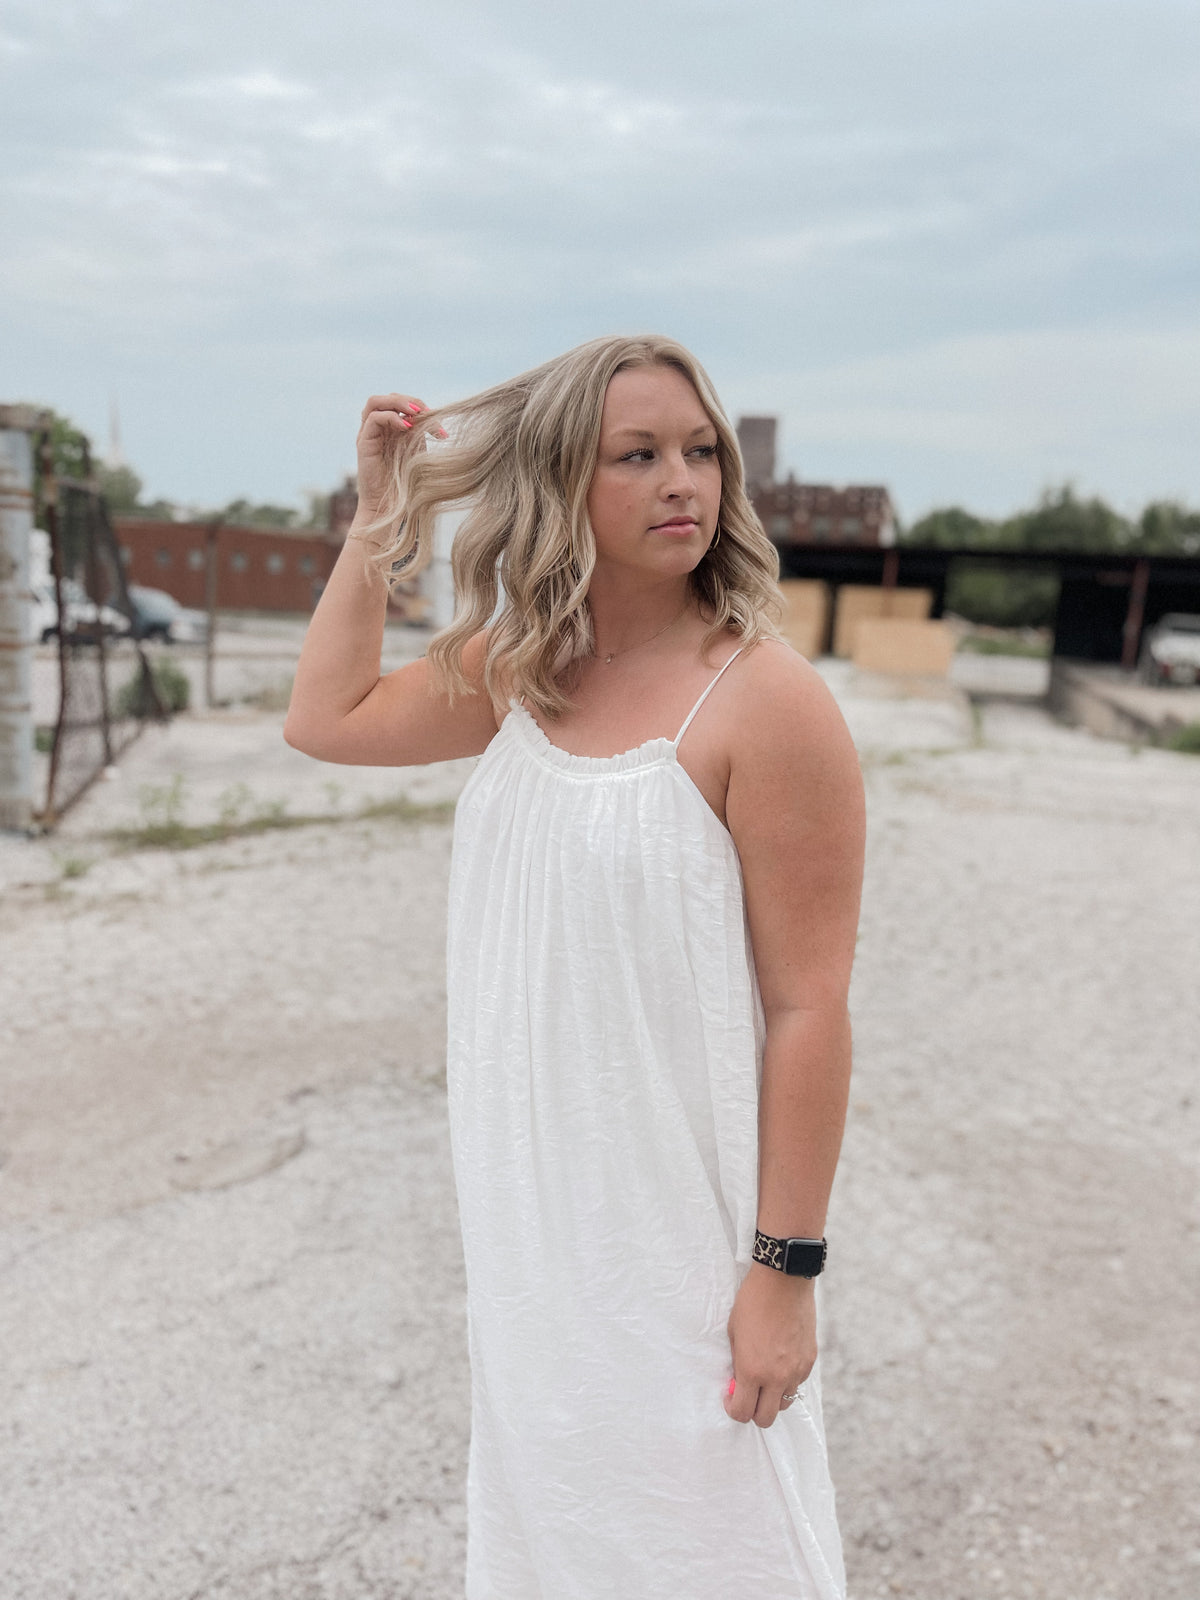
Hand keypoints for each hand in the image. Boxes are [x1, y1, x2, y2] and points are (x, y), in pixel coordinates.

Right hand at [353, 392, 430, 523]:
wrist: (392, 508)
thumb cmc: (407, 485)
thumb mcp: (419, 453)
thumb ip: (422, 433)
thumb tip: (437, 417)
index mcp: (391, 430)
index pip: (401, 404)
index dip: (421, 407)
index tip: (441, 426)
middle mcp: (378, 429)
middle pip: (388, 398)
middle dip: (411, 401)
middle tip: (429, 413)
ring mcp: (368, 435)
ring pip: (376, 402)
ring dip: (399, 403)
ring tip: (417, 413)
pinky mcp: (363, 443)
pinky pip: (373, 418)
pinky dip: (391, 417)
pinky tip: (407, 427)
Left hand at [723, 1263, 816, 1427]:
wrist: (783, 1280)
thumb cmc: (752, 1302)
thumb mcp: (734, 1333)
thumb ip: (738, 1363)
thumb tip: (740, 1382)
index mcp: (752, 1371)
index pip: (743, 1412)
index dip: (733, 1409)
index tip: (731, 1397)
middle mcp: (776, 1377)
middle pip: (766, 1419)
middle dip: (754, 1412)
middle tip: (748, 1394)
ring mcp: (796, 1370)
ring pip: (785, 1403)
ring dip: (773, 1397)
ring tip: (766, 1377)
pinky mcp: (810, 1360)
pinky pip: (797, 1382)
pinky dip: (788, 1380)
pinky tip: (780, 1360)